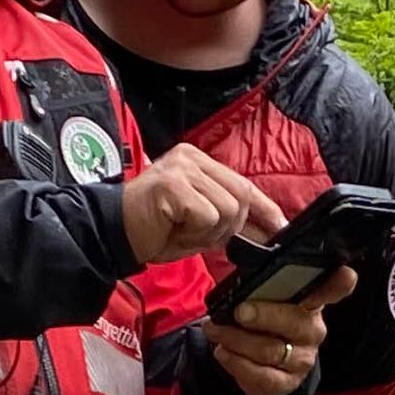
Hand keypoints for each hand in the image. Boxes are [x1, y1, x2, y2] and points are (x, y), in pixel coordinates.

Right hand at [118, 145, 281, 266]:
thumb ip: (229, 218)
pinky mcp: (174, 185)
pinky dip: (194, 234)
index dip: (266, 208)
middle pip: (241, 197)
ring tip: (181, 230)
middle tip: (198, 236)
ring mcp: (182, 169)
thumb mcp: (200, 222)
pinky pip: (207, 217)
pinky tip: (173, 230)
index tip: (282, 227)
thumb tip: (269, 229)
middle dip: (229, 228)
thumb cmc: (154, 229)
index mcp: (199, 161)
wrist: (112, 233)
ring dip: (208, 233)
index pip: (244, 184)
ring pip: (227, 210)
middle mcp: (191, 158)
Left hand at [203, 271, 351, 394]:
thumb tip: (248, 246)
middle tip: (240, 310)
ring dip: (235, 339)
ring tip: (215, 329)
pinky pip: (261, 376)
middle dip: (265, 315)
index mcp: (311, 302)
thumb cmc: (263, 317)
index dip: (339, 284)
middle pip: (295, 322)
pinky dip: (236, 363)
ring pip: (270, 350)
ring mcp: (302, 359)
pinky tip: (222, 352)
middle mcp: (312, 330)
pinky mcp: (286, 383)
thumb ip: (264, 275)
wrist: (258, 364)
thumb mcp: (264, 294)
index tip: (345, 275)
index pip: (332, 290)